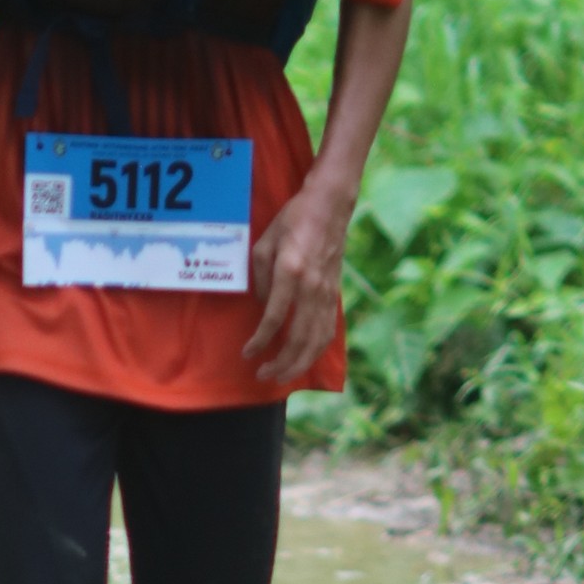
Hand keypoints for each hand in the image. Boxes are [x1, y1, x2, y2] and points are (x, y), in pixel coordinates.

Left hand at [241, 175, 351, 386]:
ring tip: (282, 375)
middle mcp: (312, 287)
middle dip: (281, 363)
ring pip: (317, 340)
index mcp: (290, 272)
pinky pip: (328, 330)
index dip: (260, 341)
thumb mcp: (264, 244)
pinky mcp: (335, 294)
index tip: (247, 354)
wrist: (329, 208)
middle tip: (263, 375)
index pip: (274, 318)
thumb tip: (264, 307)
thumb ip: (260, 279)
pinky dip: (316, 350)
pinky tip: (305, 358)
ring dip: (300, 363)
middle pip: (299, 338)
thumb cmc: (292, 221)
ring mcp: (327, 292)